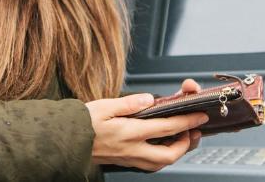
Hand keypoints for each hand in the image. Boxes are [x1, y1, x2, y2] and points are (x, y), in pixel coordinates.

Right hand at [85, 93, 208, 171]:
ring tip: (181, 139)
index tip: (199, 115)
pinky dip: (162, 157)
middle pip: (170, 154)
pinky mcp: (124, 160)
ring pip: (161, 162)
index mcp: (129, 132)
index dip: (187, 121)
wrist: (65, 141)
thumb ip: (128, 103)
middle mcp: (132, 149)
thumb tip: (149, 99)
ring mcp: (128, 158)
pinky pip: (150, 164)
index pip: (167, 127)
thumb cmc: (81, 123)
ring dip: (175, 152)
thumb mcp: (104, 105)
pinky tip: (161, 147)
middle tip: (193, 131)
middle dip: (186, 143)